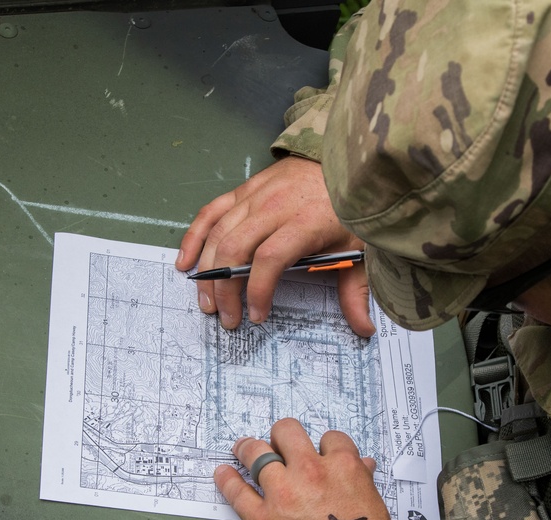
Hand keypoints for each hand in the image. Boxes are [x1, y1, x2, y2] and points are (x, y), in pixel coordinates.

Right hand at [176, 156, 374, 336]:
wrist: (344, 160)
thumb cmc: (349, 207)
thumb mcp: (360, 248)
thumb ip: (356, 290)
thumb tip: (364, 329)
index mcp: (305, 222)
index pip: (270, 259)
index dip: (259, 290)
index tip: (258, 315)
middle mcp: (275, 206)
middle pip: (237, 250)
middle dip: (226, 289)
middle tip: (227, 318)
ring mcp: (255, 196)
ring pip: (219, 235)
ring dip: (208, 272)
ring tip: (208, 302)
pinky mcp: (244, 189)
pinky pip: (210, 213)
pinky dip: (194, 238)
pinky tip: (186, 263)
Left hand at [214, 418, 395, 519]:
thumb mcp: (374, 510)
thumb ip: (362, 482)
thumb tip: (362, 465)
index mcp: (343, 468)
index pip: (330, 439)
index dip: (323, 445)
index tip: (317, 452)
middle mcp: (310, 473)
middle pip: (287, 433)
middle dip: (281, 435)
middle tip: (276, 443)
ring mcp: (282, 494)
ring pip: (256, 453)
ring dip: (248, 448)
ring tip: (242, 448)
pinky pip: (237, 491)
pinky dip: (227, 480)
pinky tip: (223, 474)